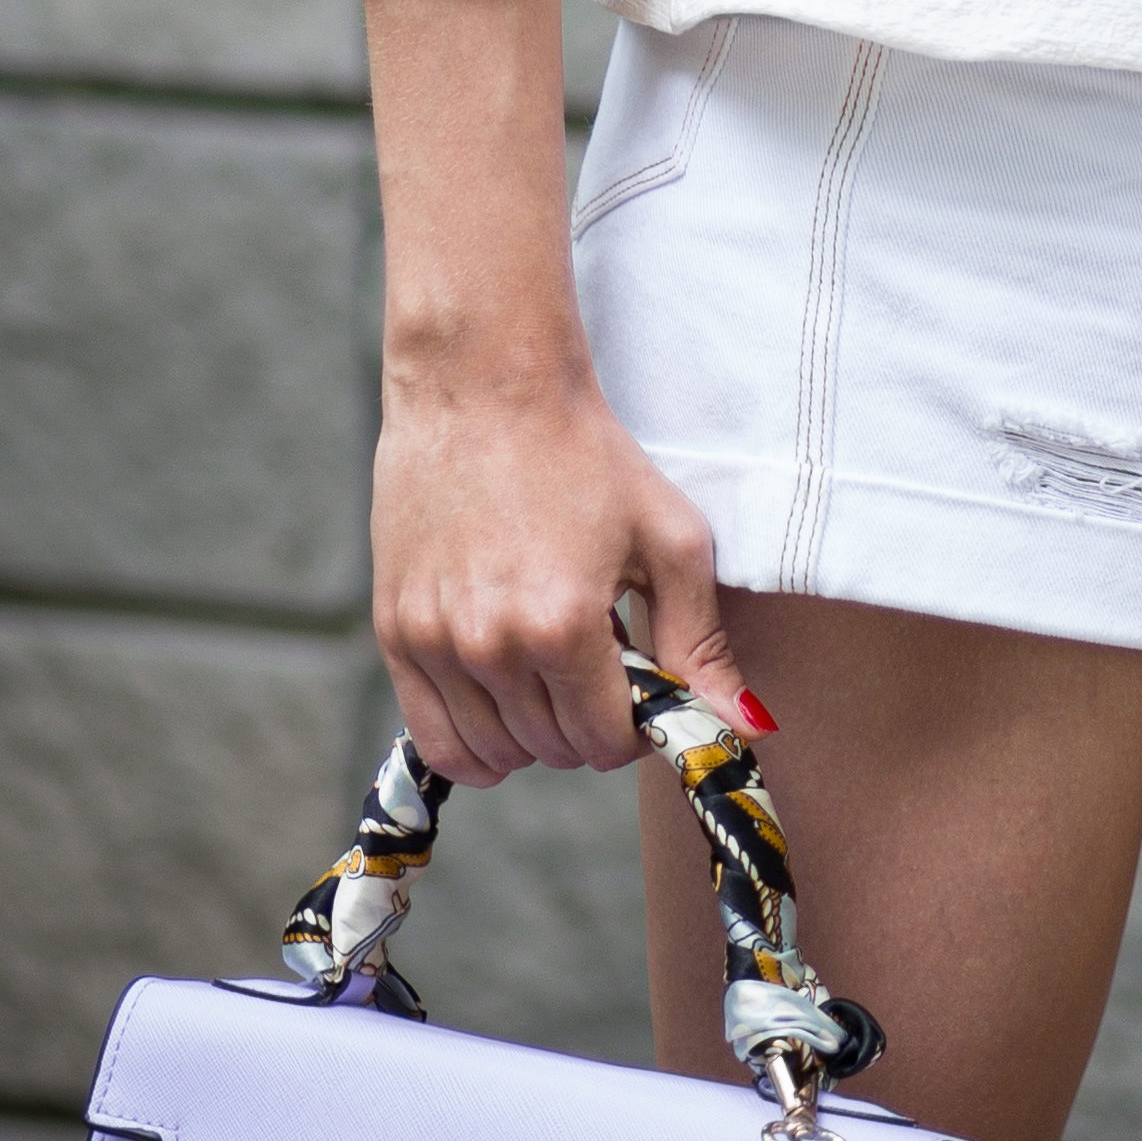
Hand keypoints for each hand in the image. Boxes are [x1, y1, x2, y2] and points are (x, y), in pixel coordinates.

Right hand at [372, 355, 746, 782]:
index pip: (606, 741)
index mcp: (564, 627)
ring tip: (549, 664)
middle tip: (595, 657)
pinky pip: (436, 741)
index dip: (633, 720)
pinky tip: (503, 696)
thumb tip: (746, 730)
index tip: (635, 677)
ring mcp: (435, 642)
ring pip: (494, 755)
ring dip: (532, 730)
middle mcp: (491, 646)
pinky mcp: (395, 631)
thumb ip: (702, 644)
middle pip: (552, 749)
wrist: (486, 385)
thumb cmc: (588, 454)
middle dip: (585, 718)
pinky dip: (475, 739)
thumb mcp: (668, 538)